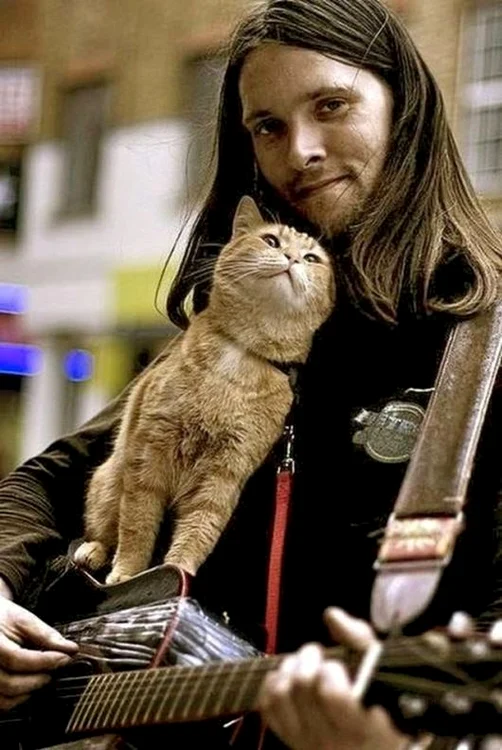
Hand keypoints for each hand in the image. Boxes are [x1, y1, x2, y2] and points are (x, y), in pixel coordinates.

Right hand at [0, 585, 77, 710]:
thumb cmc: (3, 619)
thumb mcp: (23, 620)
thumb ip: (45, 635)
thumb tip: (71, 649)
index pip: (16, 658)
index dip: (43, 661)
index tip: (65, 658)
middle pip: (9, 683)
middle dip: (38, 680)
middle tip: (55, 670)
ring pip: (4, 700)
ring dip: (28, 692)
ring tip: (42, 677)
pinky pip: (0, 705)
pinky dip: (16, 701)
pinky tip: (28, 686)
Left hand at [258, 607, 406, 749]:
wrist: (370, 743)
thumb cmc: (379, 703)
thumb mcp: (381, 671)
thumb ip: (360, 639)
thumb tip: (332, 615)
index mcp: (364, 725)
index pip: (332, 694)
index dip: (330, 670)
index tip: (337, 666)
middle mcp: (334, 739)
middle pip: (302, 685)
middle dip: (308, 657)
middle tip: (318, 654)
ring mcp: (308, 742)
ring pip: (280, 693)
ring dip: (289, 668)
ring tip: (303, 664)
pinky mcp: (289, 739)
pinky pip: (267, 704)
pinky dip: (275, 682)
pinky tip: (291, 678)